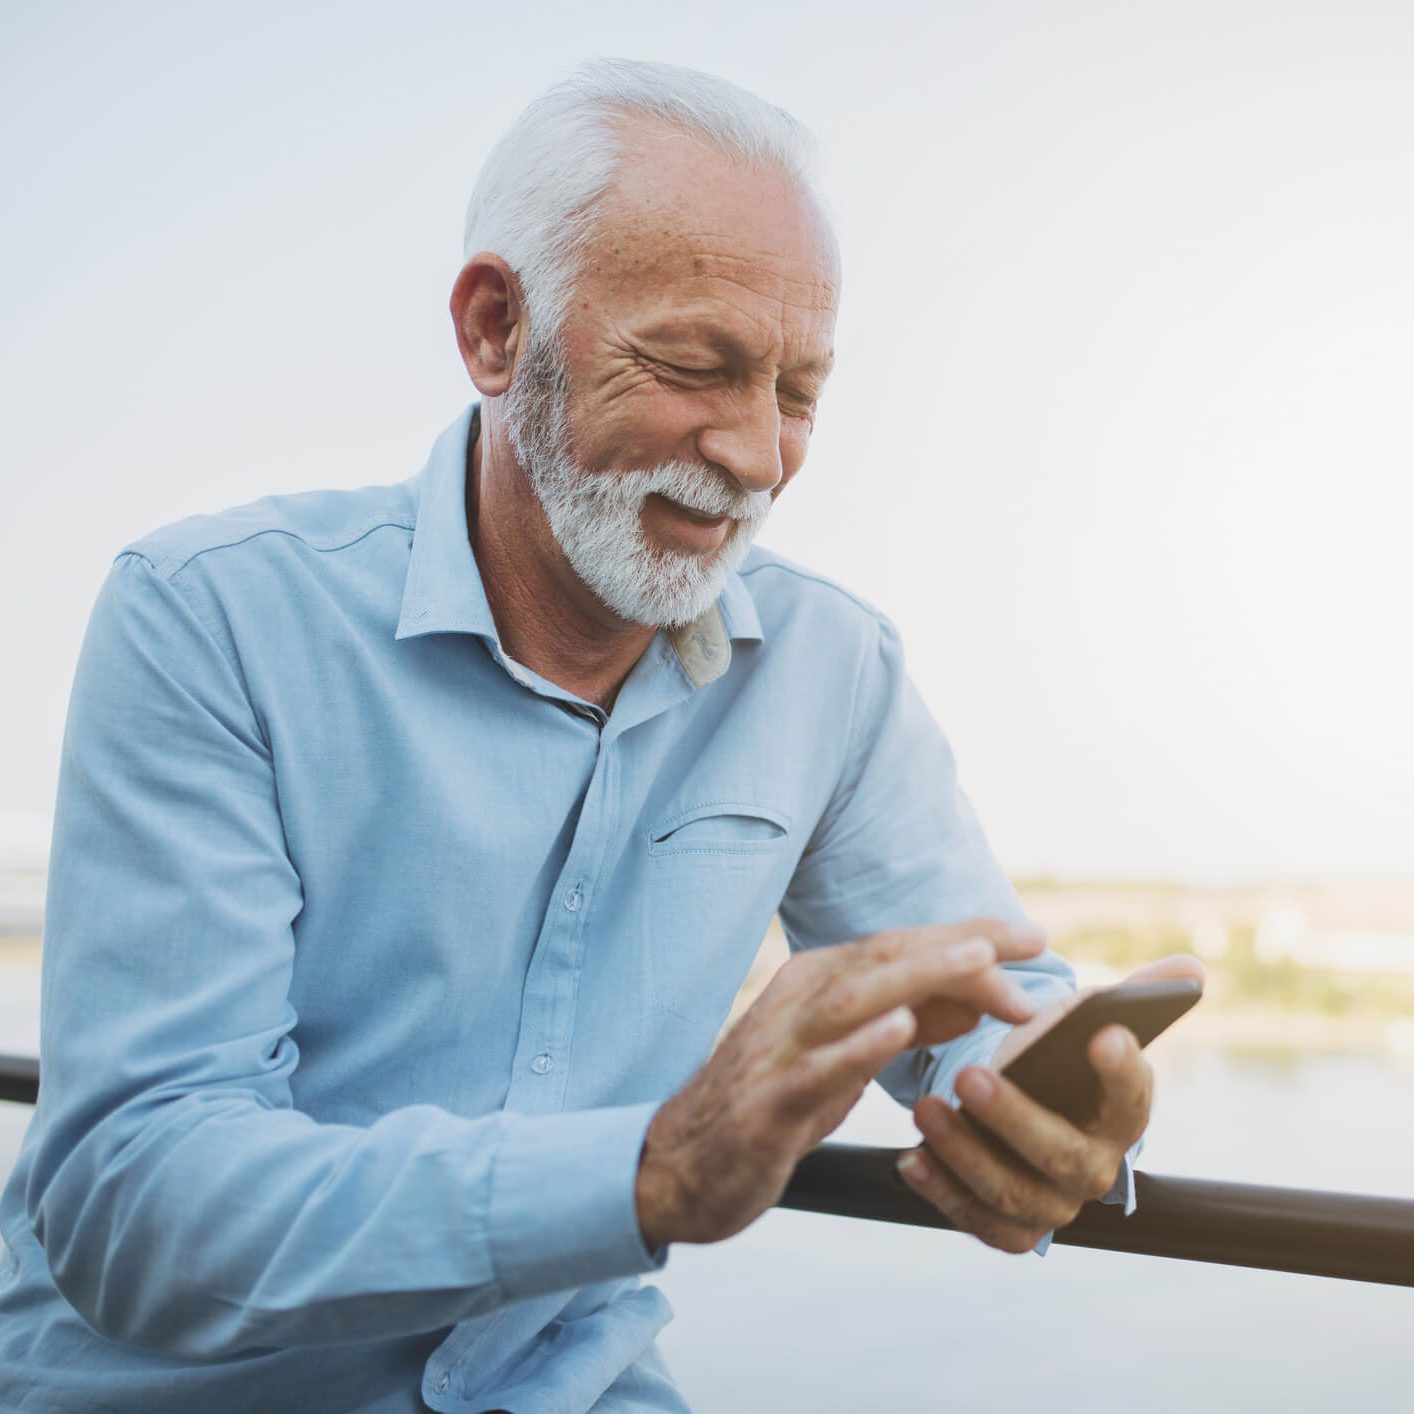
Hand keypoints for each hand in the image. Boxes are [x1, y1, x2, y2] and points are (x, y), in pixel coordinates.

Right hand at [635, 919, 1049, 1248]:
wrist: (679, 1165)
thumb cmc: (771, 1104)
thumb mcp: (845, 1059)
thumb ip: (902, 1024)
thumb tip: (973, 995)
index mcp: (816, 984)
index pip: (900, 947)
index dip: (967, 936)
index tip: (1031, 934)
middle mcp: (797, 1002)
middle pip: (883, 958)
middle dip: (959, 945)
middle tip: (1026, 940)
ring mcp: (778, 1049)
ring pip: (853, 997)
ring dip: (918, 974)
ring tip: (978, 962)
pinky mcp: (764, 1103)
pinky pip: (814, 1069)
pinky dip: (859, 1044)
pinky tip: (901, 1029)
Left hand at [895, 953, 1205, 1252]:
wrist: (1024, 1109)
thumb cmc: (1056, 1058)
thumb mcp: (1087, 1021)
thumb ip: (1136, 995)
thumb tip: (1193, 968)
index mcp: (1123, 1117)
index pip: (1133, 1098)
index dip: (1123, 1070)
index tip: (1105, 1034)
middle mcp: (1095, 1170)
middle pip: (1061, 1154)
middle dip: (1014, 1117)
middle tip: (969, 1074)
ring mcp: (1053, 1205)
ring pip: (1011, 1192)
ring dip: (964, 1152)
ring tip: (925, 1107)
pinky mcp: (1010, 1229)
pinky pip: (976, 1219)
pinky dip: (940, 1190)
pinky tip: (910, 1158)